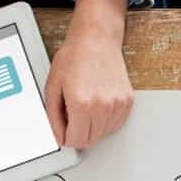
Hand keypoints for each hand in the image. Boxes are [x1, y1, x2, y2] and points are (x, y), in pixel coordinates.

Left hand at [43, 0, 133, 148]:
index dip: (66, 137)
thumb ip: (53, 116)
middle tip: (72, 116)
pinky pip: (115, 124)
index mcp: (82, 104)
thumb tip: (57, 136)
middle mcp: (102, 106)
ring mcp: (117, 105)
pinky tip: (97, 104)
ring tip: (84, 106)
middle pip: (90, 140)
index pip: (75, 141)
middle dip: (78, 134)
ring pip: (103, 134)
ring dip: (92, 127)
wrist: (96, 39)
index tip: (63, 130)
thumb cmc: (74, 56)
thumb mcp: (53, 86)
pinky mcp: (127, 101)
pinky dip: (105, 120)